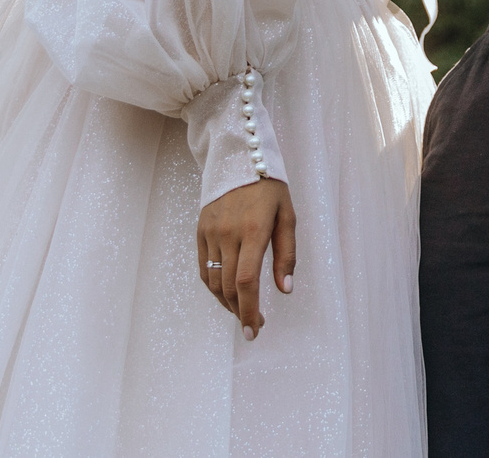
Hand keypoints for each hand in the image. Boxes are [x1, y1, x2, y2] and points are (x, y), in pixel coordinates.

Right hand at [197, 177, 294, 337]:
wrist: (239, 157)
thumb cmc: (270, 189)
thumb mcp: (288, 216)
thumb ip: (286, 254)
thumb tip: (285, 290)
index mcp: (253, 230)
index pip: (246, 281)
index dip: (249, 310)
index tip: (255, 330)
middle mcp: (228, 233)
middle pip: (228, 287)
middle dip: (241, 312)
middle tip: (255, 325)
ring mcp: (210, 232)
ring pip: (213, 281)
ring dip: (226, 303)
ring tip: (242, 311)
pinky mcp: (200, 230)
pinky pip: (203, 268)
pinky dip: (213, 286)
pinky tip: (226, 293)